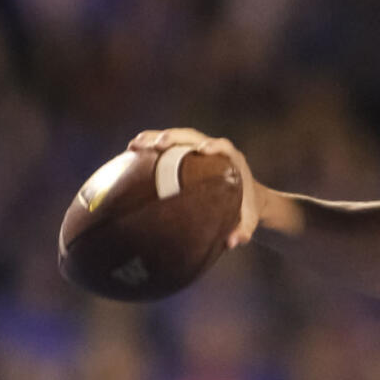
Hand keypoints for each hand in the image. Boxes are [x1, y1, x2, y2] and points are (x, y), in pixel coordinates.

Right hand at [128, 128, 262, 248]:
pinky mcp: (185, 153)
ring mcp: (197, 149)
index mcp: (232, 160)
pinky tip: (132, 150)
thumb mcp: (248, 220)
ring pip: (176, 137)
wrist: (246, 197)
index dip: (214, 145)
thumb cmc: (246, 206)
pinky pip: (167, 146)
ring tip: (134, 145)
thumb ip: (243, 230)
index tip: (203, 149)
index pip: (223, 147)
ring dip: (155, 137)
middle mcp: (213, 149)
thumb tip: (231, 242)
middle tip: (158, 144)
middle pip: (193, 136)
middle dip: (175, 137)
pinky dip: (151, 145)